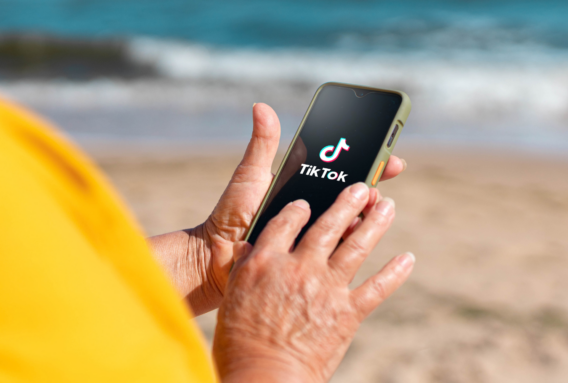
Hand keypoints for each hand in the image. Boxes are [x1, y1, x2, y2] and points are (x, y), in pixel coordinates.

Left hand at [148, 104, 407, 315]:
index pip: (340, 169)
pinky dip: (352, 236)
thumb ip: (263, 145)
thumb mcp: (251, 176)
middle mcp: (311, 207)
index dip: (366, 160)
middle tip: (379, 180)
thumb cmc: (232, 213)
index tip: (387, 152)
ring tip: (375, 201)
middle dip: (371, 185)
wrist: (217, 255)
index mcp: (301, 185)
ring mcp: (312, 231)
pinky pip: (337, 246)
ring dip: (366, 210)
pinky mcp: (311, 255)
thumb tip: (261, 106)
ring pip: (348, 218)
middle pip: (350, 194)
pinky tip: (361, 229)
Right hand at [213, 182, 414, 382]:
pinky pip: (377, 287)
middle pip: (327, 226)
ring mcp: (327, 288)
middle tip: (362, 188)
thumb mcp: (233, 297)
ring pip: (356, 247)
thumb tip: (247, 247)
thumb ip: (244, 268)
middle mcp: (300, 267)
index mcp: (267, 262)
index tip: (307, 202)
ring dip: (375, 224)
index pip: (285, 222)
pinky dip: (394, 272)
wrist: (266, 377)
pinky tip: (407, 258)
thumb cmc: (241, 341)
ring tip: (388, 206)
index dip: (298, 208)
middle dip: (347, 203)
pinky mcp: (348, 312)